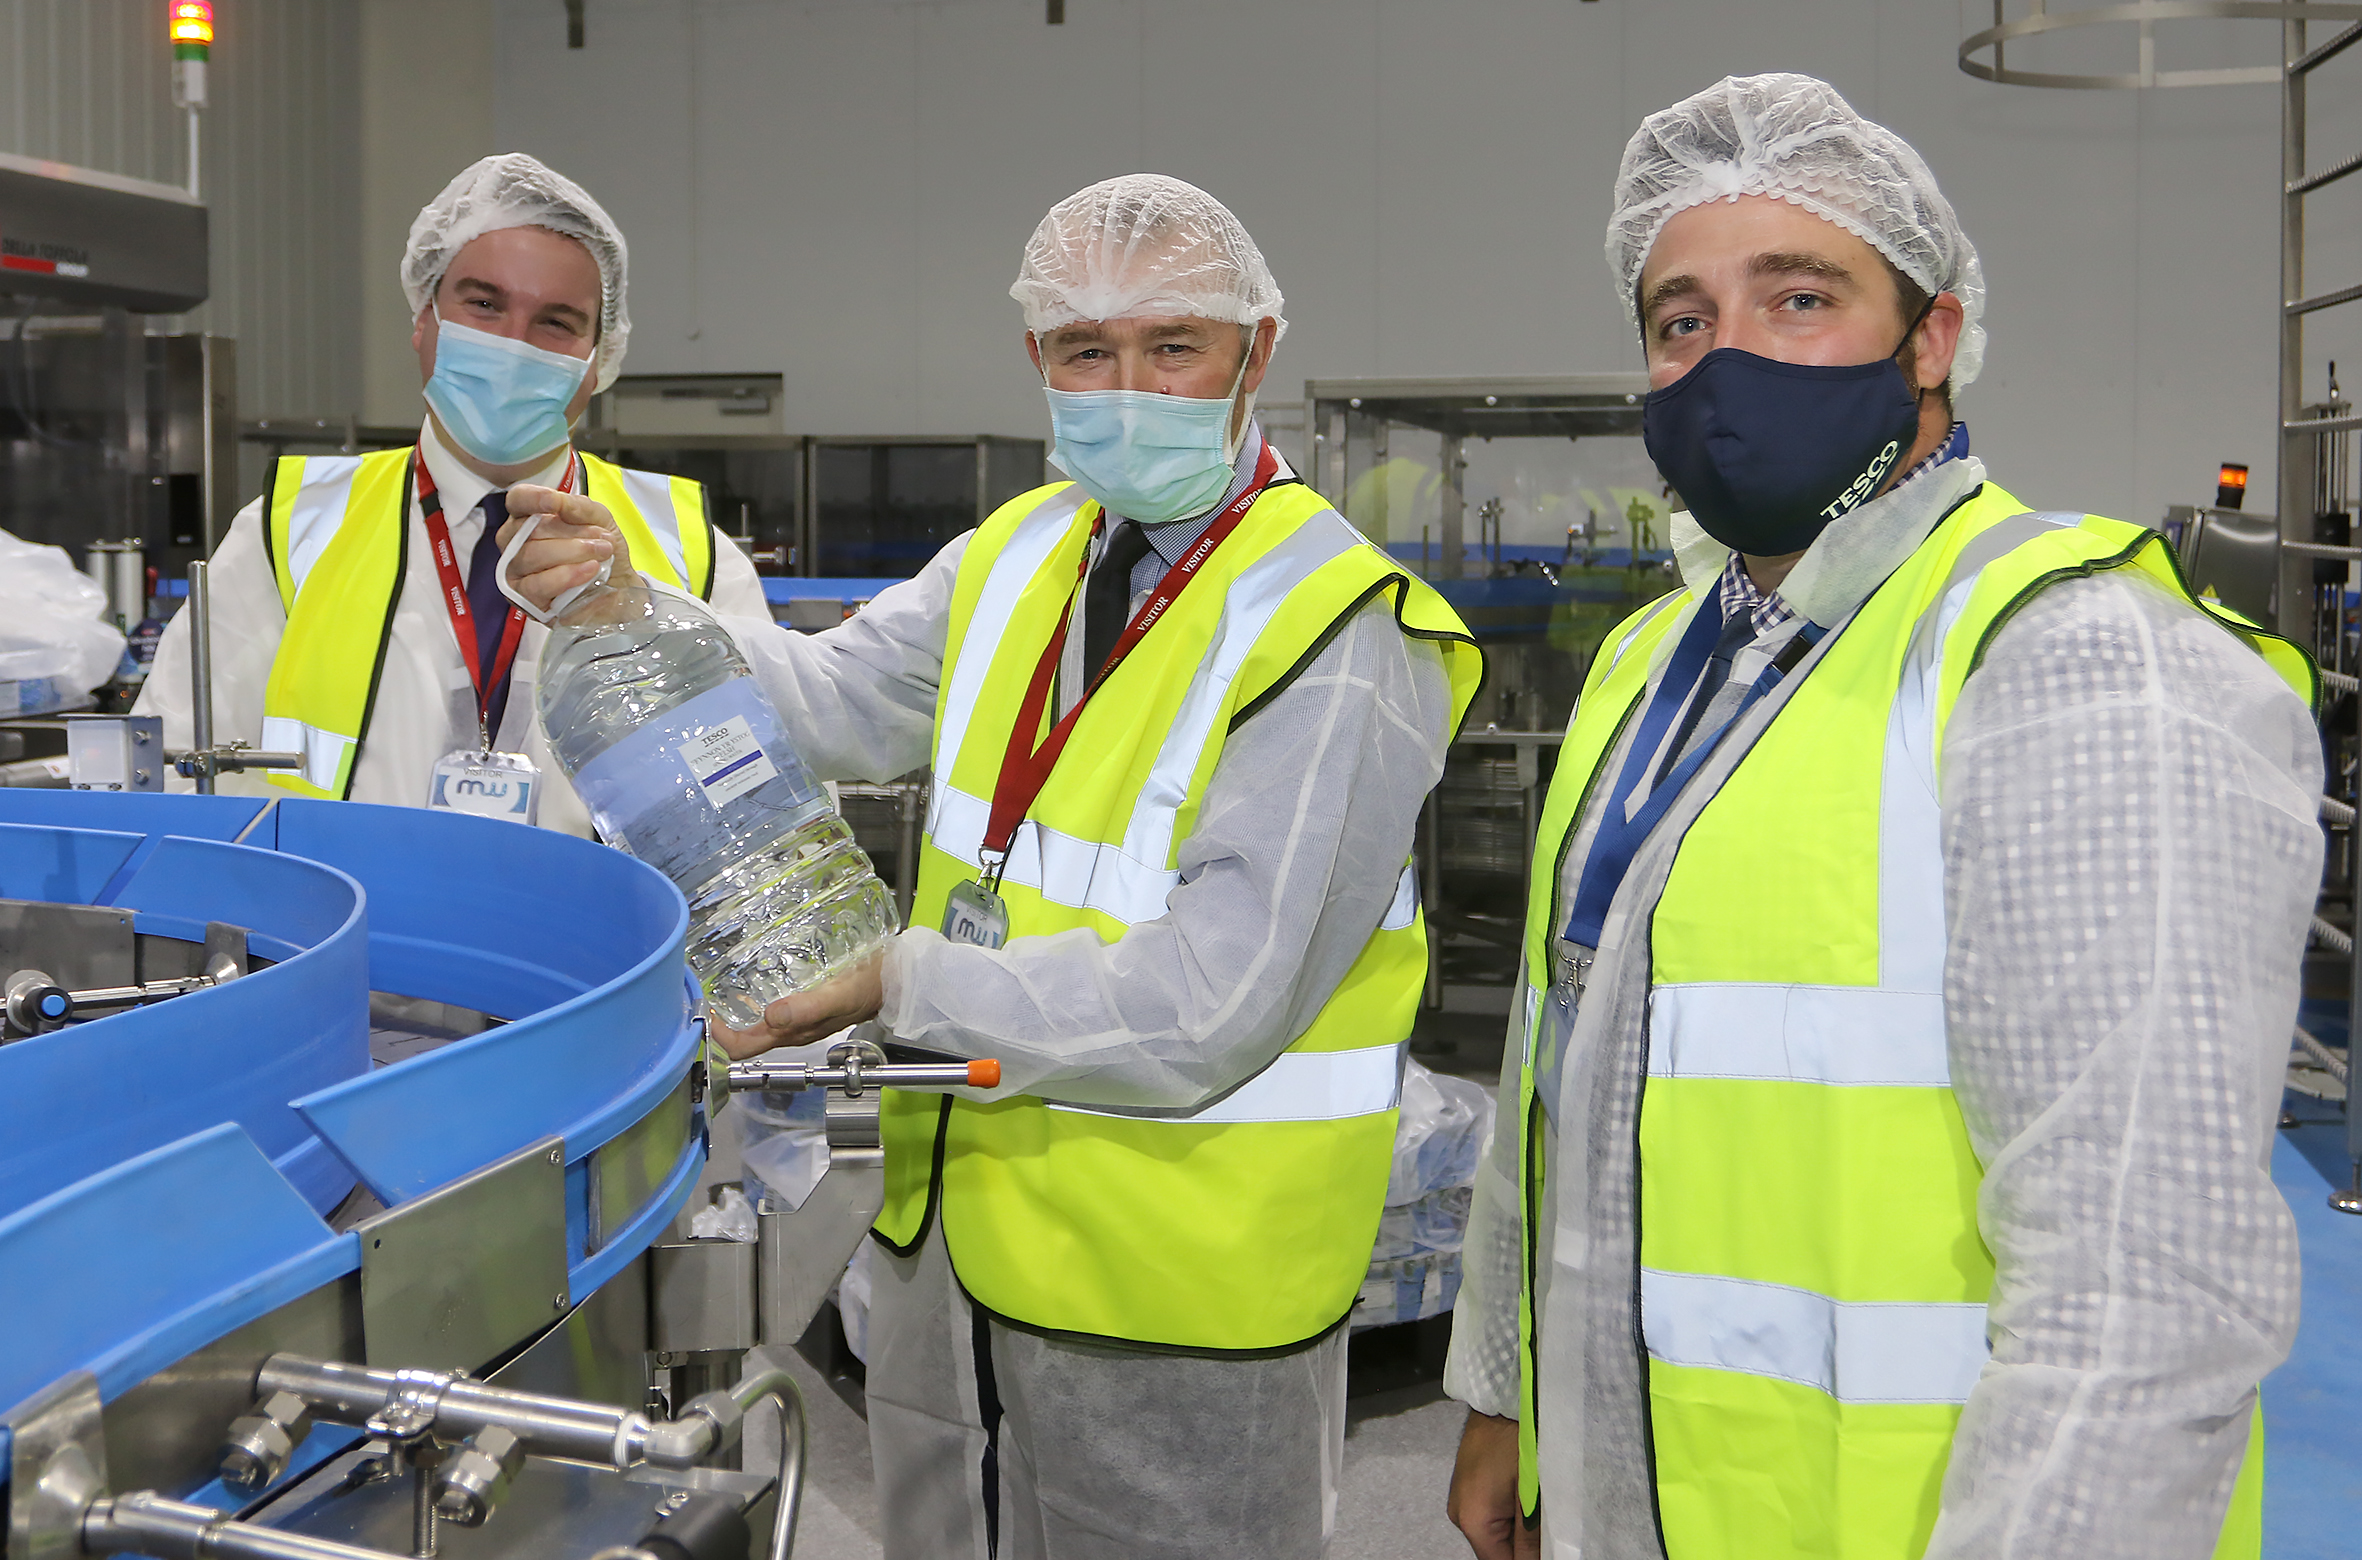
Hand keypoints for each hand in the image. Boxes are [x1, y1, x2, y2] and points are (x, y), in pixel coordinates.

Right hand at [499, 483, 636, 611]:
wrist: (618, 587)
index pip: (517, 501)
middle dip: (571, 532)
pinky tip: (589, 571)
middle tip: (603, 539)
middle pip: (528, 530)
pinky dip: (567, 576)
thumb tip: (558, 501)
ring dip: (573, 553)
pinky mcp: (525, 599)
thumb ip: (579, 507)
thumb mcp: (599, 520)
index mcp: (529, 518)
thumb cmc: (601, 551)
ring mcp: (516, 572)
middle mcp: (515, 544)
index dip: (532, 498)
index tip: (555, 503)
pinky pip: (537, 585)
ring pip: (532, 556)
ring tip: (601, 554)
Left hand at [708, 954, 885, 1059]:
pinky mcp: (804, 1003)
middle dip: (718, 1022)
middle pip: (743, 1038)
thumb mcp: (839, 995)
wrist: (898, 980)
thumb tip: (771, 1016)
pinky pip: (769, 1007)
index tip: (704, 1011)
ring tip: (716, 986)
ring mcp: (797, 1018)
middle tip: (702, 995)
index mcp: (795, 1033)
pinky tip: (750, 978)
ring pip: (753, 1023)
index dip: (717, 1036)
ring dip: (732, 1011)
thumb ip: (808, 1008)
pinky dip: (752, 998)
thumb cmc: (872, 987)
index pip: (743, 1048)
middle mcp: (792, 1029)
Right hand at [1448, 1410, 1538, 1559]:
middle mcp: (1459, 1515)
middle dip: (1523, 1546)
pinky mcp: (1468, 1487)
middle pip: (1496, 1551)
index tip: (1547, 1546)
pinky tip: (1526, 1496)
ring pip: (1495, 1533)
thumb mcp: (1531, 1495)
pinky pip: (1490, 1514)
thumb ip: (1531, 1539)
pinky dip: (1510, 1513)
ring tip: (1539, 1506)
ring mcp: (1461, 1500)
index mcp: (1473, 1521)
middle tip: (1546, 1521)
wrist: (1501, 1399)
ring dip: (1518, 1529)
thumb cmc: (1518, 1442)